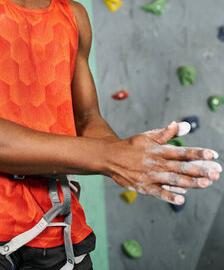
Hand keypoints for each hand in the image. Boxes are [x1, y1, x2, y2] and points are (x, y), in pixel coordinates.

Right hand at [106, 121, 220, 204]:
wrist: (110, 157)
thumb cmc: (132, 146)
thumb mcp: (148, 136)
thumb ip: (167, 133)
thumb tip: (183, 125)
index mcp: (158, 149)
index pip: (182, 151)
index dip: (197, 153)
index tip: (212, 154)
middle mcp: (156, 162)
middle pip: (181, 166)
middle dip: (200, 170)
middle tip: (215, 172)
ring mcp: (150, 176)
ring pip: (173, 180)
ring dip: (191, 182)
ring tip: (206, 184)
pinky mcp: (144, 187)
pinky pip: (159, 192)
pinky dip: (170, 195)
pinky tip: (182, 199)